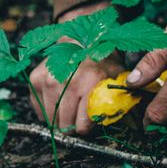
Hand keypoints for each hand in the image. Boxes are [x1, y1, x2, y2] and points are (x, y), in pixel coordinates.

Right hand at [29, 0, 124, 134]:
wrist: (78, 38)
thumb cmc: (98, 59)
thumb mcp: (115, 77)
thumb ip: (119, 100)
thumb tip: (130, 124)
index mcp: (89, 83)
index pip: (82, 126)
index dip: (87, 128)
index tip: (89, 123)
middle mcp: (66, 83)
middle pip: (65, 126)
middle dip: (73, 126)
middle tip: (78, 117)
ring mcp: (48, 81)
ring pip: (51, 120)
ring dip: (59, 119)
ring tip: (68, 108)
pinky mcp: (36, 80)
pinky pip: (39, 110)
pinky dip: (47, 110)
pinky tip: (57, 100)